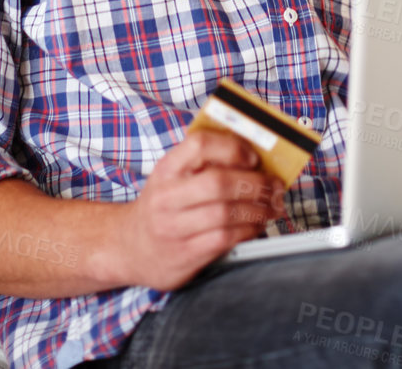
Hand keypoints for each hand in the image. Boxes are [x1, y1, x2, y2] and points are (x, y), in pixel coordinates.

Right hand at [115, 131, 285, 289]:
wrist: (127, 246)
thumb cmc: (160, 206)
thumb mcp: (171, 177)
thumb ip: (203, 165)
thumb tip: (253, 156)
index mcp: (166, 169)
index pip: (199, 145)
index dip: (231, 148)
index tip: (253, 156)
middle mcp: (166, 197)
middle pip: (219, 183)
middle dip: (255, 183)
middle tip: (273, 185)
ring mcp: (173, 228)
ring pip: (225, 214)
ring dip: (258, 209)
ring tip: (272, 206)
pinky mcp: (183, 256)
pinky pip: (224, 239)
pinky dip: (248, 231)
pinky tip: (257, 225)